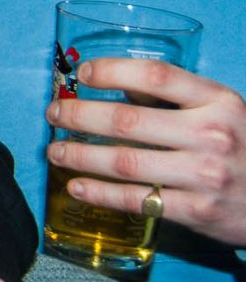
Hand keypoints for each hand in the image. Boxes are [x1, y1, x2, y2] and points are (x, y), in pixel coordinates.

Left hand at [47, 57, 245, 246]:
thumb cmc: (244, 146)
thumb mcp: (225, 110)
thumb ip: (177, 96)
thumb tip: (119, 82)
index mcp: (220, 101)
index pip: (157, 74)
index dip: (113, 70)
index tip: (82, 73)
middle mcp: (212, 135)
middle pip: (127, 120)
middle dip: (79, 115)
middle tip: (53, 113)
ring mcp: (204, 175)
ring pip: (124, 163)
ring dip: (79, 156)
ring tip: (54, 151)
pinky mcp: (197, 211)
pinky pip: (136, 200)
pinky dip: (99, 193)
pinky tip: (76, 186)